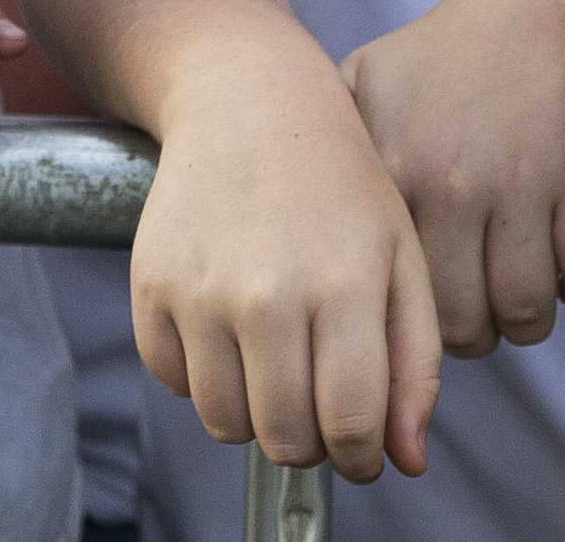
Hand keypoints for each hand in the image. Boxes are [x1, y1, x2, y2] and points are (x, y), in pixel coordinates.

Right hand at [132, 60, 440, 484]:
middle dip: (312, 441)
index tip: (364, 449)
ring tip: (278, 363)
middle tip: (321, 403)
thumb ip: (414, 362)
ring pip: (226, 424)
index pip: (350, 424)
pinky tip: (231, 327)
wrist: (249, 102)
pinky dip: (204, 375)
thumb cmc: (340, 183)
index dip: (362, 456)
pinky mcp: (150, 287)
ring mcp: (200, 292)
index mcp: (344, 285)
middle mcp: (267, 294)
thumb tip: (405, 462)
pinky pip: (174, 383)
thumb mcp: (401, 256)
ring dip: (256, 414)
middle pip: (286, 438)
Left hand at [343, 0, 564, 357]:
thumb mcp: (370, 82)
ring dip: (528, 318)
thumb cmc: (451, 51)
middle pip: (462, 325)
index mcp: (394, 167)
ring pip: (526, 312)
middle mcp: (452, 181)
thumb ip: (330, 149)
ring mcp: (524, 182)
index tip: (415, 321)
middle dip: (474, 336)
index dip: (404, 327)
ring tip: (520, 298)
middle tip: (478, 317)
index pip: (387, 299)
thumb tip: (282, 226)